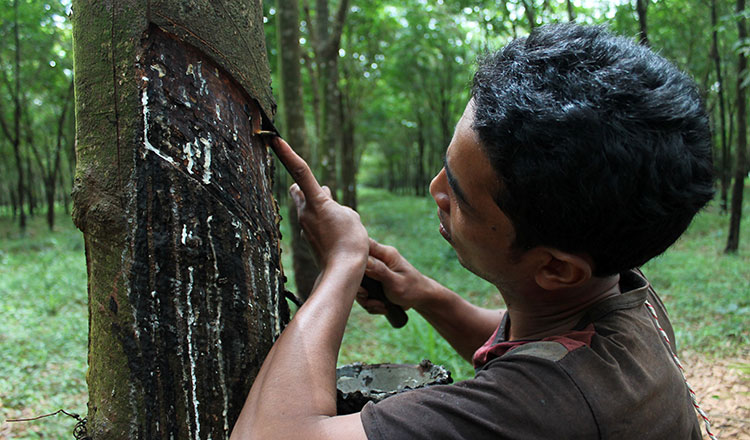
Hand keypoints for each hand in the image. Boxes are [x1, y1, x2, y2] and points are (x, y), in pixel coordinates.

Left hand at [272, 137, 367, 269]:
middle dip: (304, 186)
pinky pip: (314, 222)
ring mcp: (305, 227)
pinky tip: (337, 232)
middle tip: (322, 190)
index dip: (287, 154)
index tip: (275, 140)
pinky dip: (322, 221)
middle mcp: (305, 212)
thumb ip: (336, 205)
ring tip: (337, 218)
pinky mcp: (308, 239)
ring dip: (318, 205)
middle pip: (297, 190)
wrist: (343, 271)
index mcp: (316, 202)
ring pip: (307, 207)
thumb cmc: (351, 241)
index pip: (300, 172)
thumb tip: (328, 203)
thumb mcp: (351, 216)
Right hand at [356, 238, 434, 313]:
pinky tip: (382, 307)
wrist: (421, 300)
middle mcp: (378, 260)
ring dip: (366, 299)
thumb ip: (379, 271)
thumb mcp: (395, 282)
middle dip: (359, 287)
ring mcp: (376, 271)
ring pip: (358, 283)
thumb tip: (363, 260)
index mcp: (385, 254)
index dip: (352, 253)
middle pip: (356, 268)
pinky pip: (364, 292)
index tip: (350, 270)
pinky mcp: (374, 282)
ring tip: (379, 305)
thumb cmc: (413, 289)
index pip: (364, 244)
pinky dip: (371, 303)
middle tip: (367, 296)